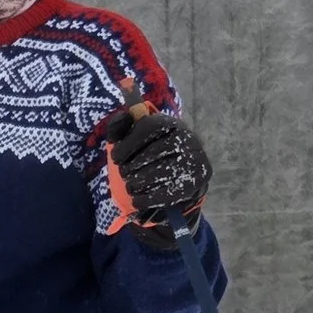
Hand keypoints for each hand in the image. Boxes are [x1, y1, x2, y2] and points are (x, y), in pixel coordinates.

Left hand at [102, 106, 211, 239]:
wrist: (177, 177)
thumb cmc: (147, 154)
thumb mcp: (130, 137)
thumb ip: (121, 125)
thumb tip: (128, 112)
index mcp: (171, 123)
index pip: (152, 126)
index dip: (129, 143)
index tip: (115, 158)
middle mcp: (189, 138)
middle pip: (155, 151)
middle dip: (132, 166)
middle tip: (123, 174)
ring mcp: (196, 159)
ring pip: (161, 173)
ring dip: (138, 182)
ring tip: (130, 186)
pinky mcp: (197, 181)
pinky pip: (169, 192)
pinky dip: (148, 198)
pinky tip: (137, 200)